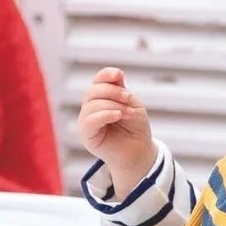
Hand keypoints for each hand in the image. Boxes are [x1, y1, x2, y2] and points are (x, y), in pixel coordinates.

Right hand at [77, 67, 154, 191]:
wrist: (139, 152)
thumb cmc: (135, 128)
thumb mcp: (132, 104)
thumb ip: (121, 90)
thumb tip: (115, 74)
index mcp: (100, 99)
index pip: (97, 82)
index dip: (105, 75)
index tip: (119, 74)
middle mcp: (90, 109)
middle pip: (92, 91)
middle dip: (112, 91)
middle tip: (128, 98)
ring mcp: (87, 122)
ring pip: (92, 104)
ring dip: (113, 105)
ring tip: (129, 113)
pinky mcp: (86, 136)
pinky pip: (90, 120)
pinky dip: (105, 114)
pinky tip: (118, 115)